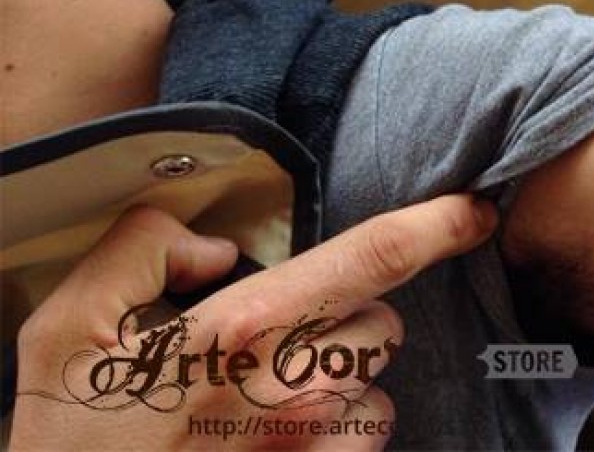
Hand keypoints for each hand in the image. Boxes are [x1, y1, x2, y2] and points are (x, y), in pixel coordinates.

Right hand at [10, 196, 495, 450]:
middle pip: (383, 327)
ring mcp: (313, 451)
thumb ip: (144, 249)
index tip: (477, 210)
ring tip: (265, 406)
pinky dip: (336, 438)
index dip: (436, 226)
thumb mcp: (71, 324)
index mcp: (243, 331)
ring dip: (341, 388)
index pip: (371, 258)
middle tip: (277, 345)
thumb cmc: (70, 442)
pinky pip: (362, 445)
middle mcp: (295, 391)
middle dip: (346, 323)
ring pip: (377, 393)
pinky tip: (278, 445)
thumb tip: (218, 249)